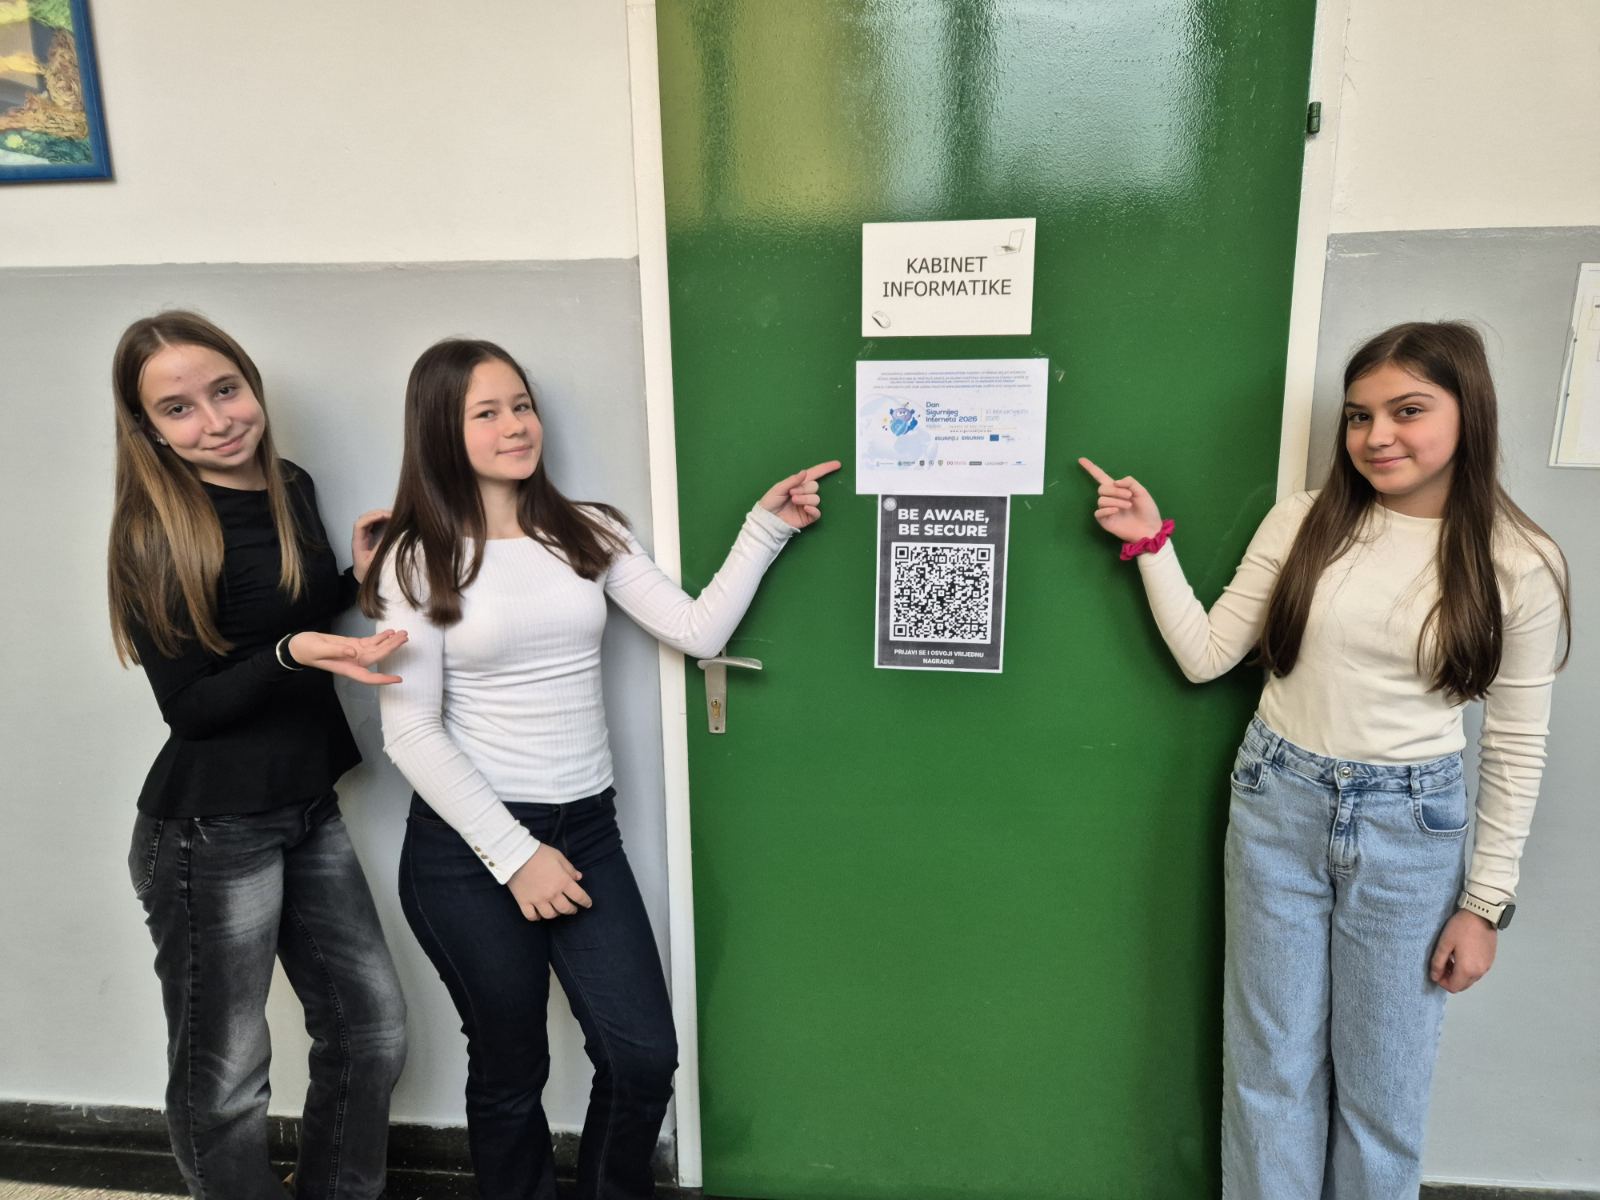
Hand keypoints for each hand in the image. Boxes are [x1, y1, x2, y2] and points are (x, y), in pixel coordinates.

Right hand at [287, 629, 407, 684]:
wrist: (299, 645)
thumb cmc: (305, 650)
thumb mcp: (318, 649)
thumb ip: (335, 651)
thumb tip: (353, 652)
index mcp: (346, 668)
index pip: (368, 677)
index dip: (383, 679)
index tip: (398, 679)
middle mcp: (354, 662)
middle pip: (377, 657)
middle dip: (392, 649)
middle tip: (405, 638)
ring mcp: (354, 653)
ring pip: (377, 648)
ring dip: (390, 642)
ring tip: (403, 633)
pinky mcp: (353, 644)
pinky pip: (370, 642)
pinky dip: (381, 637)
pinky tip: (390, 632)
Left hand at [351, 509, 391, 582]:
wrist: (362, 577)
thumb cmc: (367, 572)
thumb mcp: (373, 563)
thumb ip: (380, 549)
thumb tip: (390, 535)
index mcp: (357, 542)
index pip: (360, 524)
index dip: (372, 517)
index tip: (386, 517)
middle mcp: (359, 536)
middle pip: (365, 518)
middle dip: (378, 514)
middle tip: (393, 514)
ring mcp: (364, 535)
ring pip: (369, 520)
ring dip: (381, 515)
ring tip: (394, 516)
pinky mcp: (369, 536)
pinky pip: (374, 524)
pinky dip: (382, 520)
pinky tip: (391, 520)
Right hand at [507, 844, 592, 920]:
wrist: (517, 855)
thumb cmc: (540, 854)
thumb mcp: (559, 857)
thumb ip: (570, 869)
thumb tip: (579, 878)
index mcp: (563, 882)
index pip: (579, 896)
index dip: (585, 901)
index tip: (588, 904)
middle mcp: (552, 894)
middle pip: (565, 909)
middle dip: (571, 910)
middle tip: (573, 909)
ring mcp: (537, 900)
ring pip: (549, 915)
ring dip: (555, 914)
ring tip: (556, 911)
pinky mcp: (524, 902)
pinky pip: (531, 916)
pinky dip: (536, 917)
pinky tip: (539, 915)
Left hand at [759, 460, 841, 529]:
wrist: (766, 519)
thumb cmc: (770, 502)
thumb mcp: (778, 488)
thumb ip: (792, 480)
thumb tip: (805, 472)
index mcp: (798, 484)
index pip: (815, 474)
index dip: (826, 468)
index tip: (837, 464)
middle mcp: (805, 494)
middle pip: (815, 486)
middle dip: (804, 489)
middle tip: (791, 494)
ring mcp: (807, 505)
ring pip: (816, 499)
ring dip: (805, 499)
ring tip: (793, 501)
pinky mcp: (808, 517)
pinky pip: (817, 512)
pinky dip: (813, 509)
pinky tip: (805, 508)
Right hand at [1078, 457, 1163, 542]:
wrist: (1150, 528)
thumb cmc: (1148, 510)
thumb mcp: (1142, 492)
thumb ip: (1130, 482)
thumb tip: (1115, 482)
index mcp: (1117, 489)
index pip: (1100, 476)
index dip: (1091, 468)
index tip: (1080, 459)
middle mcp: (1110, 498)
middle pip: (1102, 488)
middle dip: (1116, 491)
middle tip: (1129, 496)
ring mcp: (1106, 510)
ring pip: (1101, 500)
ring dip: (1116, 501)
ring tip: (1128, 506)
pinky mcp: (1104, 521)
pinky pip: (1098, 512)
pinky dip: (1107, 509)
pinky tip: (1116, 511)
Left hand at [1430, 909, 1497, 992]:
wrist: (1481, 914)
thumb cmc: (1461, 928)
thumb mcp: (1444, 944)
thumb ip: (1438, 963)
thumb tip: (1434, 977)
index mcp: (1467, 970)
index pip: (1453, 987)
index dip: (1442, 982)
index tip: (1436, 971)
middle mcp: (1480, 972)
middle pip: (1462, 985)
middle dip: (1450, 978)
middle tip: (1442, 964)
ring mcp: (1487, 967)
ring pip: (1470, 979)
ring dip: (1459, 974)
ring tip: (1451, 958)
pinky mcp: (1491, 960)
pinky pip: (1477, 972)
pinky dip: (1468, 969)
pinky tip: (1462, 955)